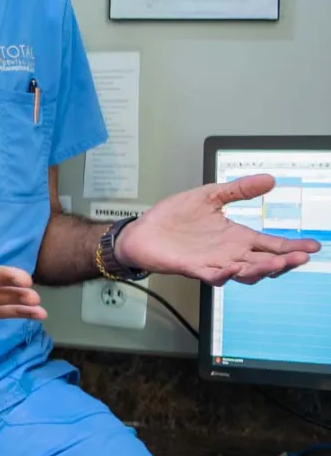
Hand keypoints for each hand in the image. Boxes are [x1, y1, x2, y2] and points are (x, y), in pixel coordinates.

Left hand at [115, 174, 320, 285]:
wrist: (143, 231)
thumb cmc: (173, 217)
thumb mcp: (209, 196)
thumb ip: (238, 189)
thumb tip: (268, 179)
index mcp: (236, 237)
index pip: (270, 244)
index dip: (292, 246)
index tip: (312, 246)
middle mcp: (229, 253)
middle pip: (263, 262)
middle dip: (283, 261)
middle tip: (299, 257)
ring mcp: (213, 262)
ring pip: (243, 272)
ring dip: (259, 269)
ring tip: (274, 263)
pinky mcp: (193, 268)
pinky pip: (212, 276)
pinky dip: (223, 274)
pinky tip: (232, 269)